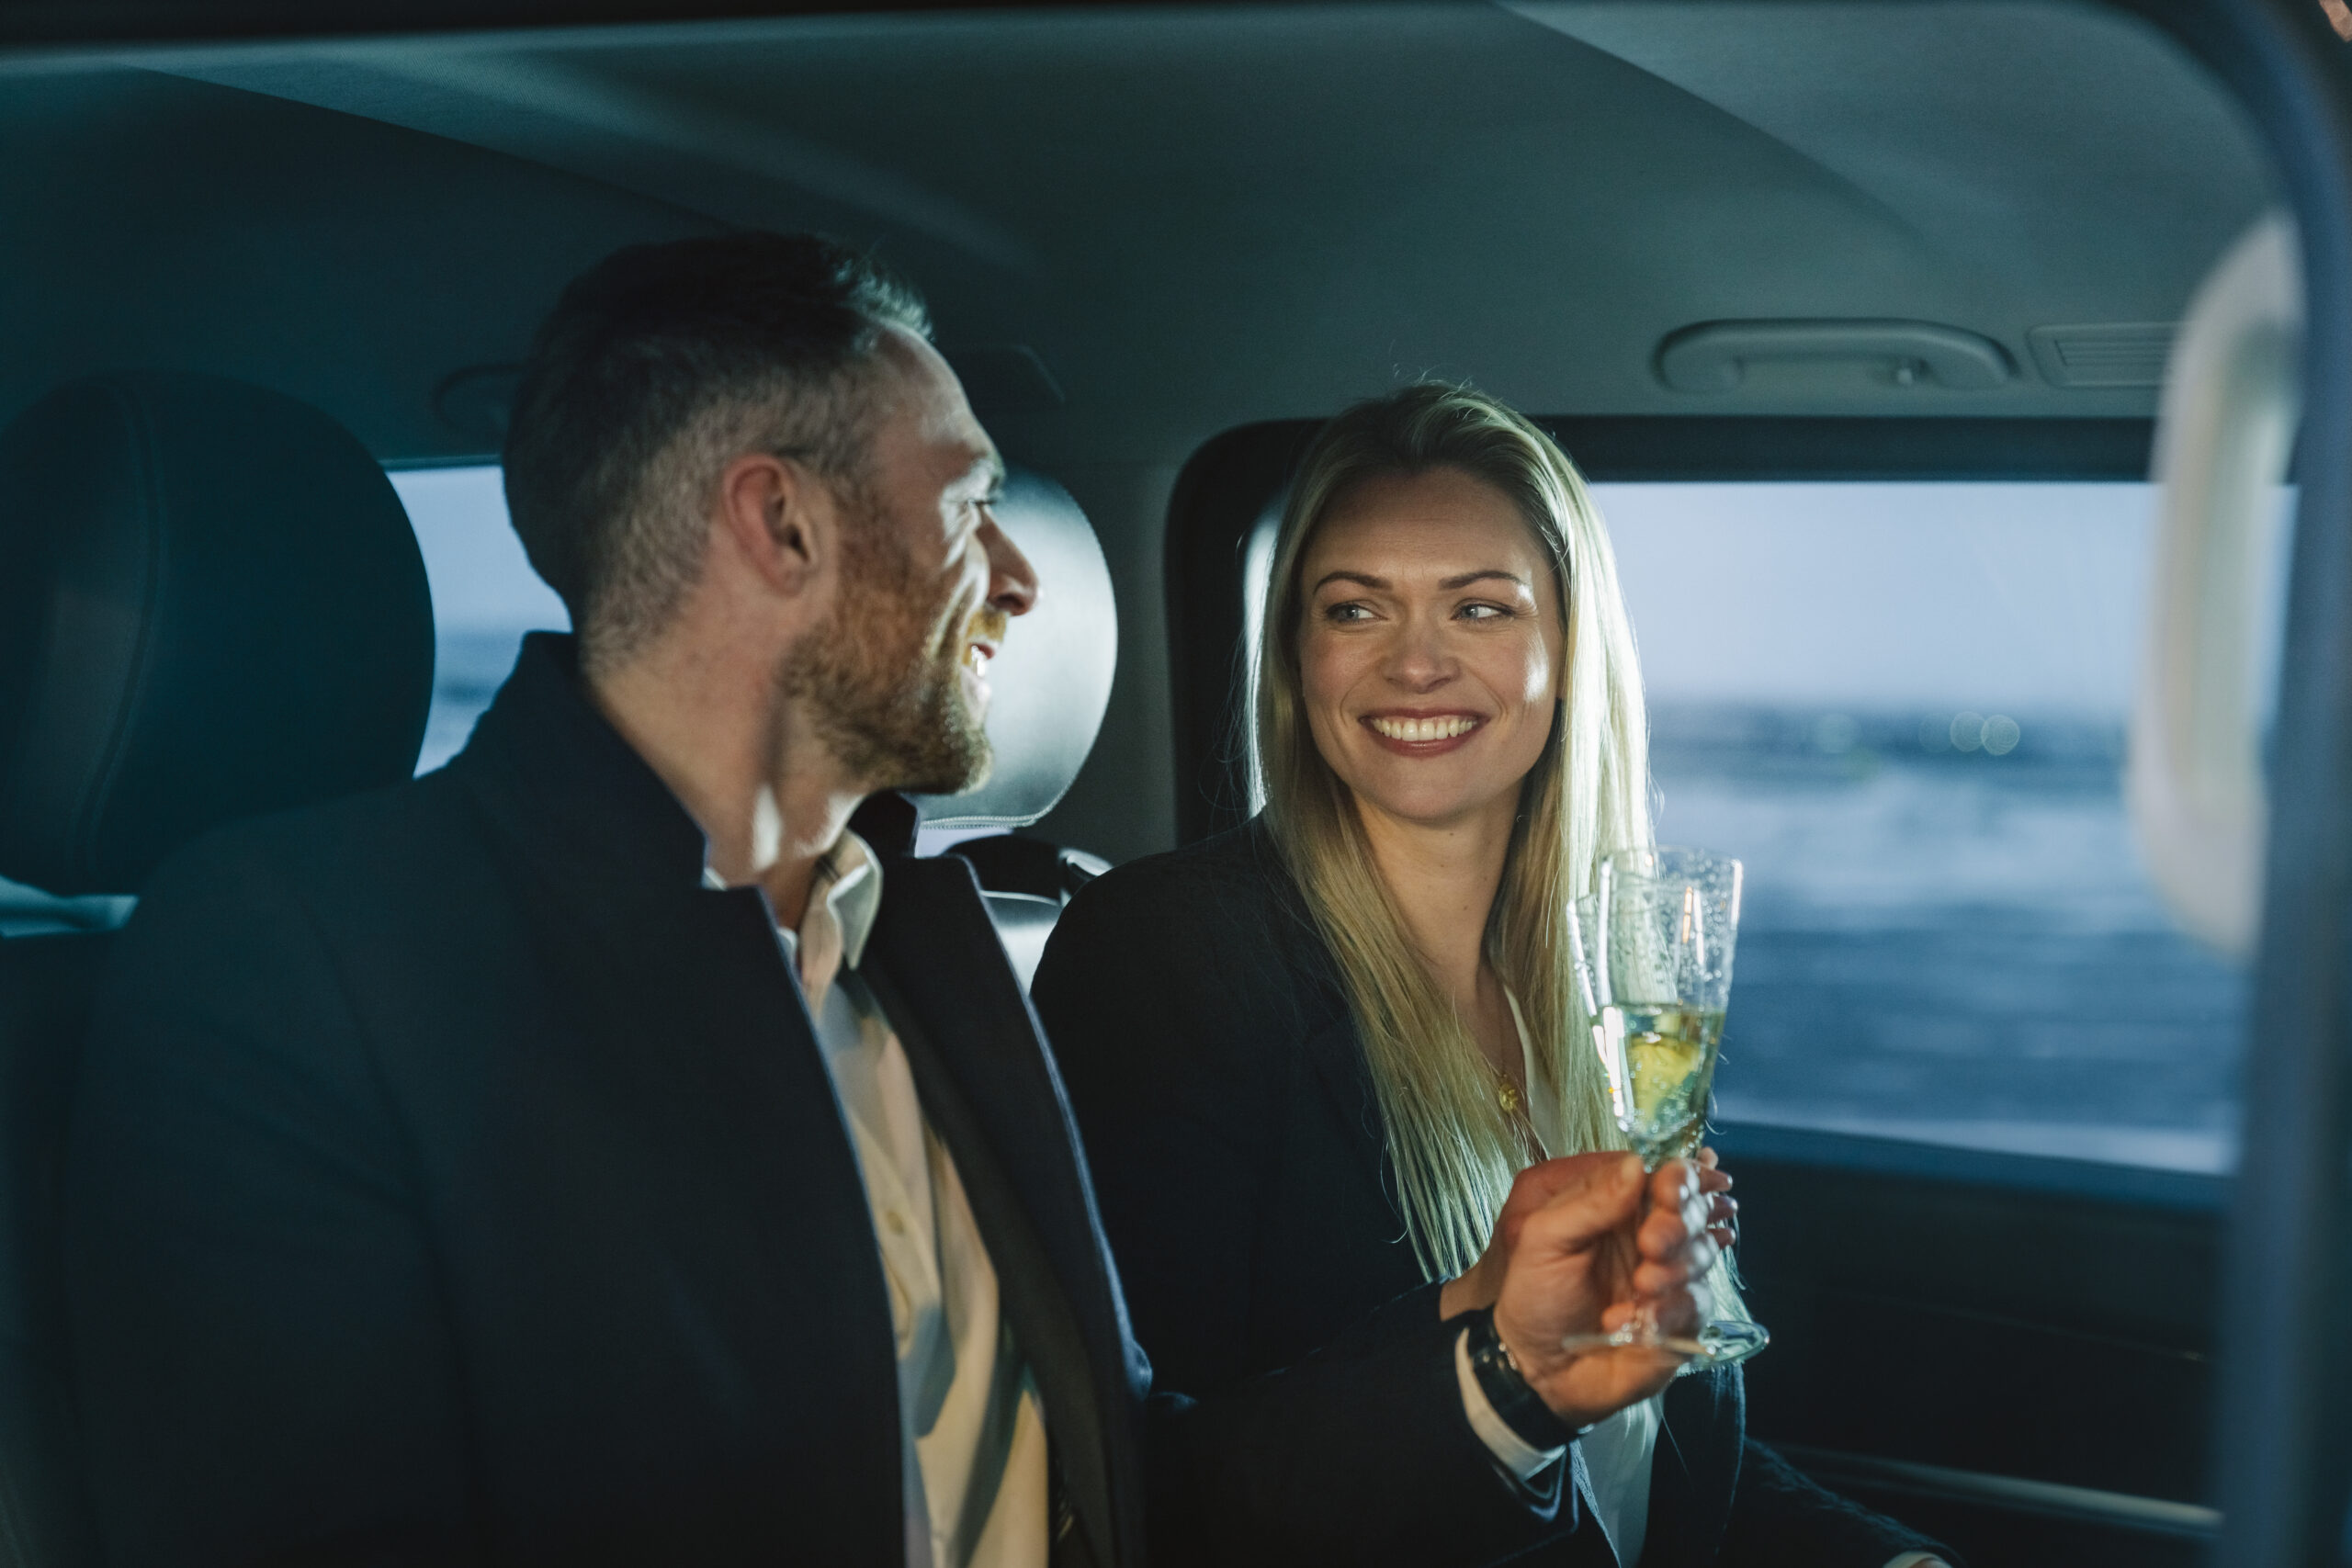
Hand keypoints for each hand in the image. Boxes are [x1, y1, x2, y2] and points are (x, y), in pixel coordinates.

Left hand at [1438, 1146, 1736, 1318]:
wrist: (1537, 1368)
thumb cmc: (1534, 1296)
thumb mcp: (1545, 1239)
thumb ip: (1590, 1202)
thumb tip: (1637, 1164)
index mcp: (1618, 1208)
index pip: (1664, 1177)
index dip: (1677, 1179)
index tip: (1670, 1190)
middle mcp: (1650, 1237)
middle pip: (1691, 1213)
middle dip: (1677, 1225)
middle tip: (1650, 1244)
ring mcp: (1669, 1278)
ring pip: (1701, 1256)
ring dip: (1674, 1270)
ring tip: (1639, 1286)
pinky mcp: (1681, 1319)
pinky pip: (1697, 1305)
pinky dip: (1670, 1311)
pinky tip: (1636, 1321)